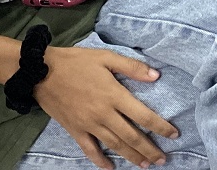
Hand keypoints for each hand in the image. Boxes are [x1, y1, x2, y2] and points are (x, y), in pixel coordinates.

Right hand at [34, 46, 178, 169]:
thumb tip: (156, 76)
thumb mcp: (105, 57)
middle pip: (132, 137)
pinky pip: (90, 150)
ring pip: (115, 145)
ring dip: (132, 156)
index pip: (143, 116)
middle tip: (163, 159)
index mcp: (114, 95)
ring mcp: (89, 125)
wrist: (42, 72)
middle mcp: (104, 114)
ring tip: (145, 165)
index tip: (174, 134)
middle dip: (149, 150)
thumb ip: (131, 67)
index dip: (161, 127)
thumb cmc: (76, 62)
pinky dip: (100, 161)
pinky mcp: (75, 130)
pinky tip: (111, 168)